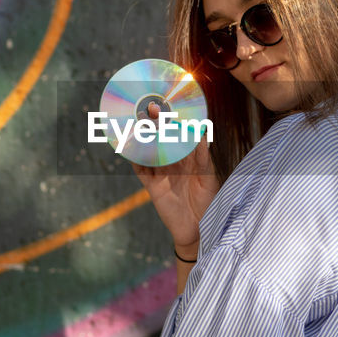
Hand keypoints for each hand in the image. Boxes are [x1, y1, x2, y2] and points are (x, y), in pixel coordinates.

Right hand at [131, 102, 218, 252]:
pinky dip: (134, 158)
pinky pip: (141, 170)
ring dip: (143, 137)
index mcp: (188, 158)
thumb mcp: (209, 177)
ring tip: (138, 121)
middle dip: (156, 124)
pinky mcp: (152, 187)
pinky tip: (128, 146)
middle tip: (152, 108)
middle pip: (161, 140)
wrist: (198, 230)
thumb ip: (203, 157)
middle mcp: (173, 163)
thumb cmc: (208, 202)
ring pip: (149, 151)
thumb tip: (202, 134)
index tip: (172, 106)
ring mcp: (161, 174)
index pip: (179, 136)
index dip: (174, 121)